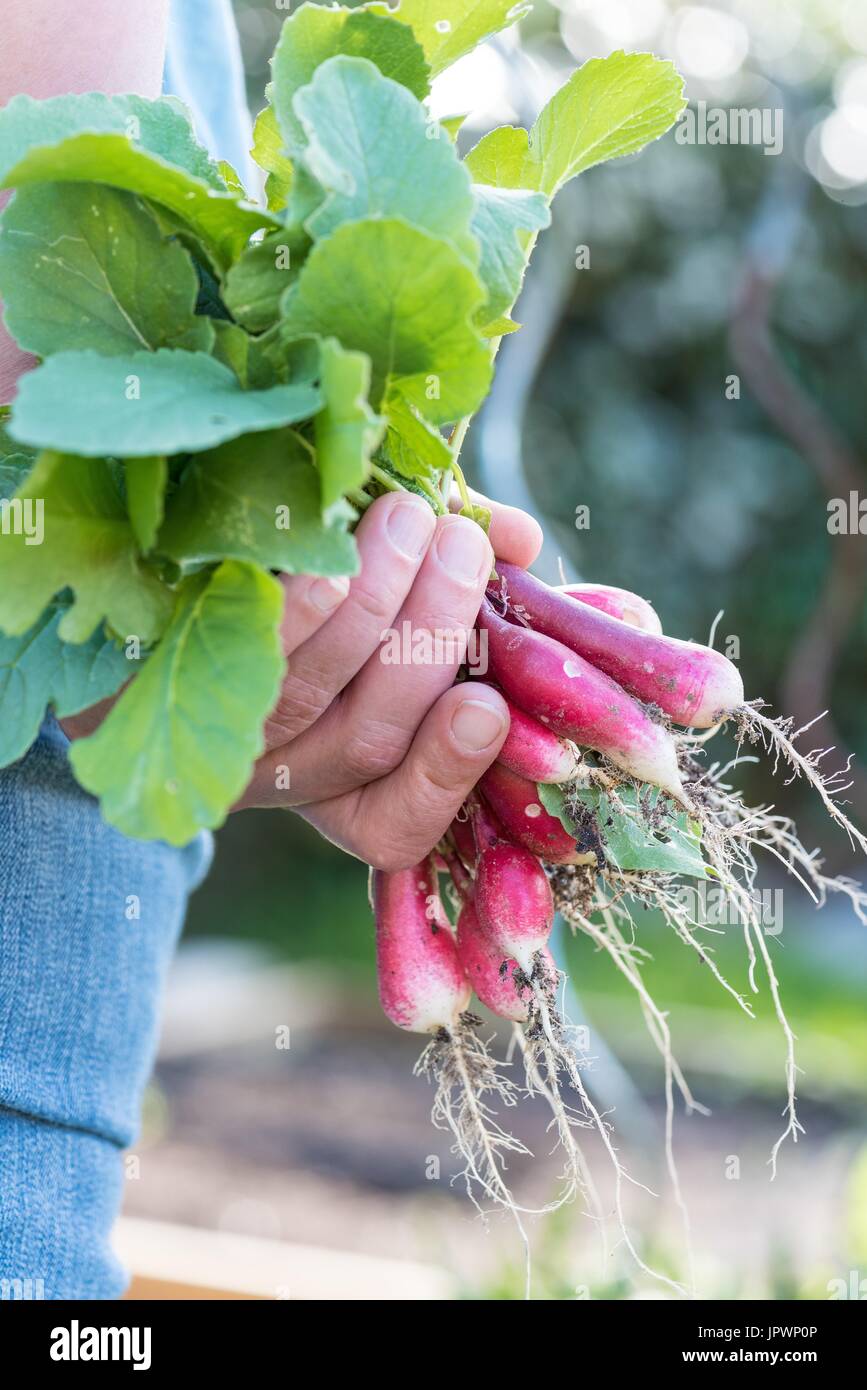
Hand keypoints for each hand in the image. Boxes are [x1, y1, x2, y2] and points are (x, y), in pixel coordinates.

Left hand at [63, 489, 541, 870]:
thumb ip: (468, 589)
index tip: (488, 706)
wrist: (160, 601)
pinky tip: (330, 550)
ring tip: (410, 519)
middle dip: (427, 640)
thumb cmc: (320, 608)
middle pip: (365, 740)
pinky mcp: (163, 681)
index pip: (398, 823)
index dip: (447, 772)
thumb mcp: (403, 611)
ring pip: (302, 694)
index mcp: (349, 791)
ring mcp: (220, 735)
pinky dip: (293, 603)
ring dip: (370, 603)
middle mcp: (285, 781)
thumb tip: (521, 540)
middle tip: (462, 546)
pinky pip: (235, 649)